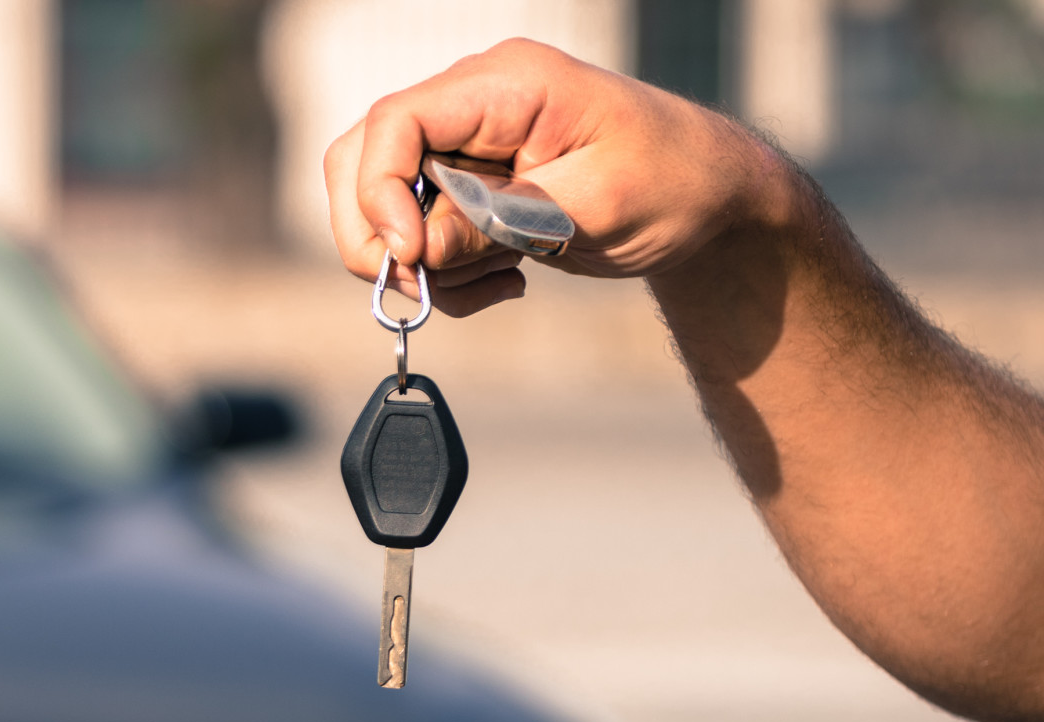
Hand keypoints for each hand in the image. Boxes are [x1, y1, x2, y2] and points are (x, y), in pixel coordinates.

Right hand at [324, 38, 784, 314]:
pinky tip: (503, 282)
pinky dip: (443, 277)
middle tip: (420, 287)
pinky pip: (419, 236)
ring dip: (417, 265)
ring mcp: (465, 147)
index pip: (395, 122)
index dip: (380, 192)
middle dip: (375, 236)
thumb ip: (495, 222)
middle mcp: (472, 105)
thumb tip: (413, 251)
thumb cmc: (672, 183)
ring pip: (382, 206)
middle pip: (363, 159)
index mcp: (506, 84)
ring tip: (489, 285)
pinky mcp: (467, 188)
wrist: (709, 200)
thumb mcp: (592, 209)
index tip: (409, 256)